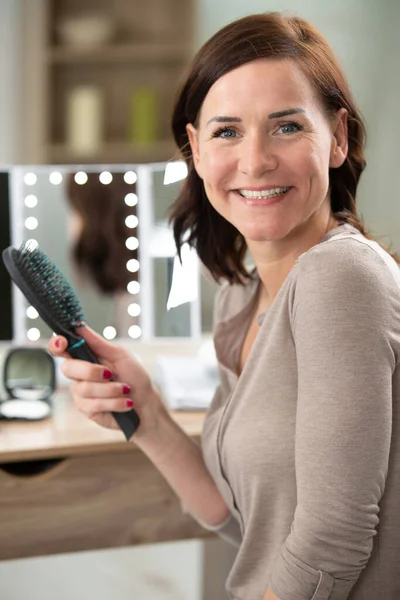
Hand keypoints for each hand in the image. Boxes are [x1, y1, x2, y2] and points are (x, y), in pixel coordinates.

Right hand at [48, 325, 164, 437]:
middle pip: (68, 369)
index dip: (57, 344)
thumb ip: (98, 342)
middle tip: (110, 373)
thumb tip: (79, 325)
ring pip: (84, 389)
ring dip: (111, 389)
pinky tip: (125, 402)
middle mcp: (79, 374)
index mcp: (85, 357)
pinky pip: (94, 404)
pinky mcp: (87, 410)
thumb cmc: (134, 376)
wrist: (145, 402)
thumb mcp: (120, 355)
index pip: (61, 349)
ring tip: (125, 390)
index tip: (62, 342)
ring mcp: (80, 393)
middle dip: (91, 371)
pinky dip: (115, 402)